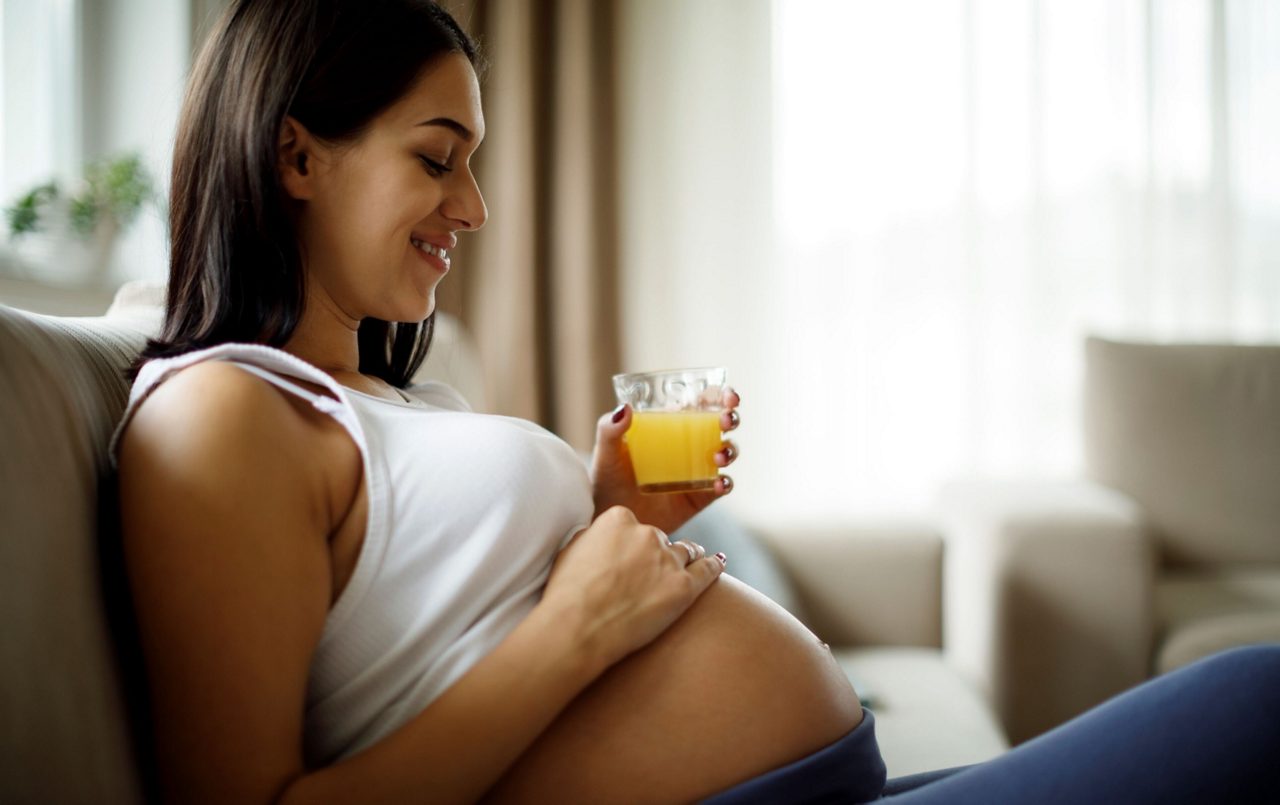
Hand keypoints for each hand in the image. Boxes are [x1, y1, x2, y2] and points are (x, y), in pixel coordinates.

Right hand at [541, 506, 725, 669]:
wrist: (578, 627)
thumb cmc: (567, 594)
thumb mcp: (570, 551)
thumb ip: (593, 538)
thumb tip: (600, 539)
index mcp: (619, 519)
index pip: (632, 525)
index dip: (628, 543)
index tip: (626, 557)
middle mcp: (647, 533)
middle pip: (657, 539)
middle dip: (653, 554)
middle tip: (644, 576)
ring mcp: (668, 560)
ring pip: (684, 551)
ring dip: (686, 557)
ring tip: (692, 561)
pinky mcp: (684, 587)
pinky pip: (706, 570)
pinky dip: (713, 566)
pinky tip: (719, 562)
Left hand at [590, 387, 740, 534]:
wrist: (611, 521)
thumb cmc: (606, 482)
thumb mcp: (605, 454)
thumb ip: (609, 430)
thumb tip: (625, 408)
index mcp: (669, 427)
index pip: (698, 404)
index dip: (718, 396)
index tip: (727, 395)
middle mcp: (688, 445)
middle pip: (720, 425)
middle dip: (730, 418)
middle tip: (727, 419)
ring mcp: (696, 471)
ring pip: (726, 453)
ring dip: (730, 450)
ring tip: (719, 456)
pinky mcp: (699, 497)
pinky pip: (720, 488)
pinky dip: (725, 483)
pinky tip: (718, 484)